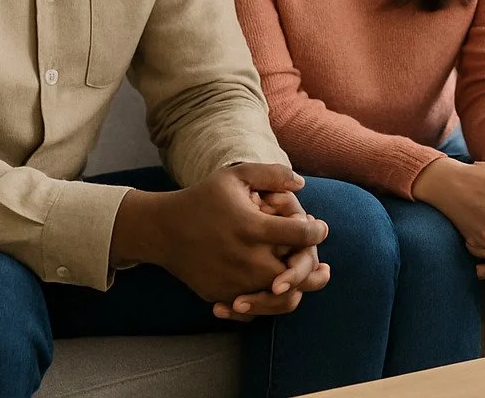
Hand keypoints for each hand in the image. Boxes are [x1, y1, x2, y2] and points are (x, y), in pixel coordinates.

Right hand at [111, 163, 328, 304]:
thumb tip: (301, 185)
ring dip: (296, 290)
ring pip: (280, 300)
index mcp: (253, 227)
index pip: (301, 235)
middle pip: (297, 274)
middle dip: (314, 267)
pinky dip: (267, 304)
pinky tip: (275, 291)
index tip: (318, 227)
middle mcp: (246, 259)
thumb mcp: (235, 176)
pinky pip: (253, 310)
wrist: (162, 230)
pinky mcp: (221, 295)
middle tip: (322, 263)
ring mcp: (233, 281)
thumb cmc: (203, 198)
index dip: (317, 231)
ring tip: (304, 280)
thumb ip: (272, 175)